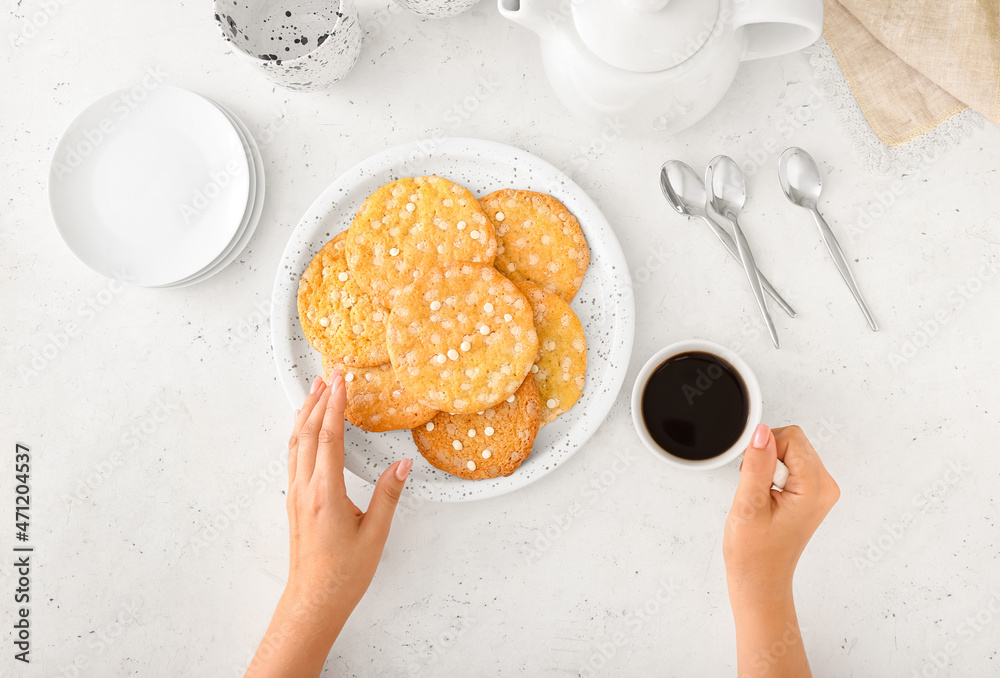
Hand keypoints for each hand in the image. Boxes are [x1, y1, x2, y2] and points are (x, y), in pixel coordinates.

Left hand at [246, 373, 411, 677]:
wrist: (313, 600)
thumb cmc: (344, 573)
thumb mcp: (375, 533)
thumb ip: (387, 495)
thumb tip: (401, 465)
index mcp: (325, 493)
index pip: (330, 437)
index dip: (336, 405)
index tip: (341, 380)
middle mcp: (305, 489)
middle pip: (308, 433)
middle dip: (319, 400)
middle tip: (329, 375)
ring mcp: (296, 495)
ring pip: (296, 444)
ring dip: (306, 414)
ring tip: (315, 392)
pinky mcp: (295, 502)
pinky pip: (294, 458)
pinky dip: (300, 434)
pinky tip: (304, 429)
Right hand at [723, 424, 838, 677]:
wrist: (760, 579)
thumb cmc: (754, 552)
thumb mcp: (749, 504)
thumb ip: (757, 463)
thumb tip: (762, 431)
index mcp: (815, 488)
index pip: (791, 438)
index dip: (763, 449)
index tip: (751, 472)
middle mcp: (825, 487)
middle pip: (793, 441)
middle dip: (767, 456)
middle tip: (756, 488)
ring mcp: (820, 491)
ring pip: (791, 451)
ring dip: (769, 465)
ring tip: (761, 496)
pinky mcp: (812, 493)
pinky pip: (791, 464)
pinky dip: (773, 473)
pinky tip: (766, 496)